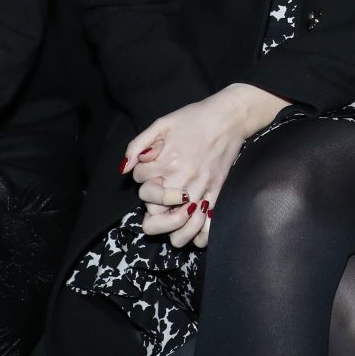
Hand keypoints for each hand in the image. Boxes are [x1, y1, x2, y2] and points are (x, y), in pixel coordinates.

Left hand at [121, 83, 285, 247]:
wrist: (230, 116)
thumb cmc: (195, 117)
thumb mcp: (162, 123)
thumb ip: (138, 144)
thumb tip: (125, 169)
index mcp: (167, 161)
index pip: (141, 181)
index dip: (142, 175)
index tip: (150, 167)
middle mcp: (183, 177)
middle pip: (155, 209)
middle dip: (151, 208)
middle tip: (156, 200)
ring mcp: (201, 185)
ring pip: (180, 222)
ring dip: (172, 229)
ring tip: (170, 228)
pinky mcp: (217, 189)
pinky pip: (208, 219)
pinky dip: (201, 234)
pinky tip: (195, 239)